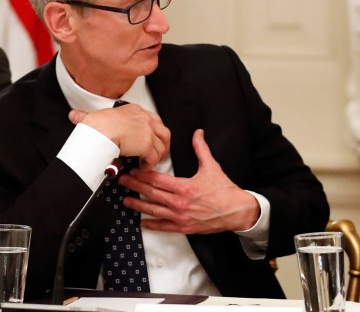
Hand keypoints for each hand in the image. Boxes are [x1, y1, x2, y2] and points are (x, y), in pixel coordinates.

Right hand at [69, 104, 170, 167]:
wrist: (98, 131)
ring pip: (161, 146)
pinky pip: (154, 157)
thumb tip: (74, 115)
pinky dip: (150, 164)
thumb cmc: (94, 124)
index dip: (154, 130)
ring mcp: (148, 132)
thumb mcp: (92, 117)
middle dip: (163, 144)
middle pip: (163, 132)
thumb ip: (85, 116)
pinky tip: (143, 168)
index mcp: (135, 110)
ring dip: (157, 156)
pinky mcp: (147, 145)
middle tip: (159, 153)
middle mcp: (145, 119)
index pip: (152, 119)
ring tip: (150, 163)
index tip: (152, 138)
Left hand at [118, 129, 260, 233]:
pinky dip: (152, 225)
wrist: (236, 211)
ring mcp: (180, 217)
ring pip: (153, 210)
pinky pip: (164, 226)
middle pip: (151, 193)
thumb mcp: (212, 167)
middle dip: (135, 186)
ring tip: (126, 200)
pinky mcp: (184, 227)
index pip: (157, 180)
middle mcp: (179, 203)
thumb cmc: (224, 190)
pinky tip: (143, 222)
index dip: (143, 175)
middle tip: (123, 181)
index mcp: (184, 187)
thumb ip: (201, 149)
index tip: (134, 171)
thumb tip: (197, 133)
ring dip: (138, 205)